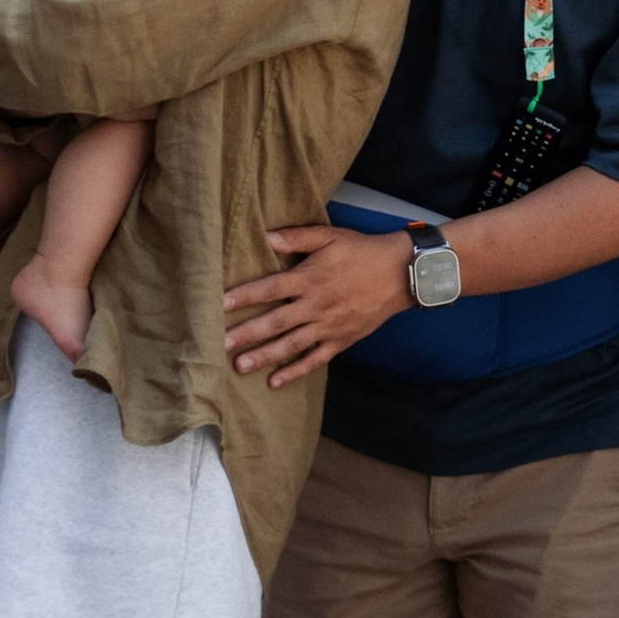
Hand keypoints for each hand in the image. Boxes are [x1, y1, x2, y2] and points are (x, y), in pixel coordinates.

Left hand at [223, 223, 415, 388]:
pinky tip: (275, 381)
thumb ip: (297, 237)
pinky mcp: (340, 340)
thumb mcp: (331, 236)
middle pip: (275, 322)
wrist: (400, 274)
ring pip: (291, 344)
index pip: (270, 288)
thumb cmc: (362, 252)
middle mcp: (316, 305)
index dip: (245, 295)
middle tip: (218, 344)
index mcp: (310, 278)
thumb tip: (266, 236)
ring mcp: (328, 326)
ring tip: (239, 366)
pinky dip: (295, 371)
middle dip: (246, 333)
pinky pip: (315, 359)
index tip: (220, 303)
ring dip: (264, 356)